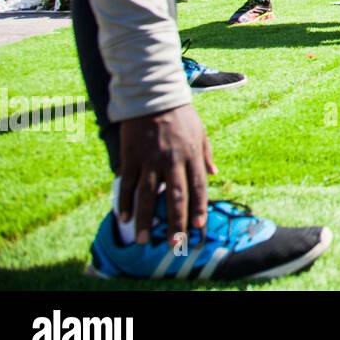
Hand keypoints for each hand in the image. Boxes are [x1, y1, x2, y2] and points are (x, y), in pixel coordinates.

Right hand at [117, 103, 215, 246]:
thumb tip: (215, 173)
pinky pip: (129, 184)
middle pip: (176, 197)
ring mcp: (151, 159)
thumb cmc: (180, 114)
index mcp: (192, 154)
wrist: (153, 95)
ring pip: (149, 195)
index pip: (198, 187)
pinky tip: (124, 218)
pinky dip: (125, 202)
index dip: (198, 208)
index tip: (197, 227)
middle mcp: (173, 160)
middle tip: (175, 243)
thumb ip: (206, 154)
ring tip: (145, 239)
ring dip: (147, 220)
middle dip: (176, 222)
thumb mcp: (201, 131)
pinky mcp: (132, 156)